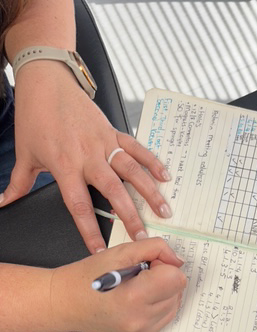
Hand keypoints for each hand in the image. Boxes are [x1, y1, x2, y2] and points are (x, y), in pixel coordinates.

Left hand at [0, 61, 171, 253]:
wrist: (46, 80)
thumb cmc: (35, 116)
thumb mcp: (25, 154)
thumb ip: (18, 183)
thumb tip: (4, 202)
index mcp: (64, 166)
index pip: (78, 205)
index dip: (89, 230)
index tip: (99, 251)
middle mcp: (87, 156)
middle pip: (113, 191)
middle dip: (129, 216)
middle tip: (142, 237)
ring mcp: (103, 143)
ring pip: (130, 171)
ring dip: (149, 192)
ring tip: (163, 212)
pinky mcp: (113, 131)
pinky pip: (136, 148)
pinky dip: (151, 162)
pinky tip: (165, 177)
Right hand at [51, 238, 186, 331]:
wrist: (67, 303)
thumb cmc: (88, 277)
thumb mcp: (121, 251)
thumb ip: (154, 248)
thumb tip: (177, 260)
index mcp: (134, 297)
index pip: (176, 278)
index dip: (164, 265)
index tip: (147, 264)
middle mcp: (140, 319)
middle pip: (177, 290)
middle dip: (163, 278)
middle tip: (138, 275)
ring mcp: (143, 331)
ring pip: (175, 303)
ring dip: (162, 292)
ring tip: (136, 288)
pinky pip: (166, 315)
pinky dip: (158, 304)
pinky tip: (138, 300)